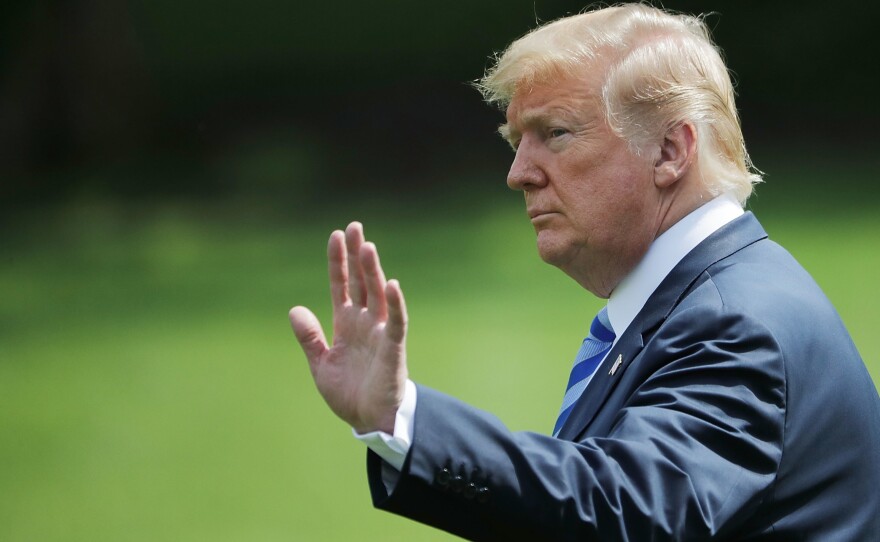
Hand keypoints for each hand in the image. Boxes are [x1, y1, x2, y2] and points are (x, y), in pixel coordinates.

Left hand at [289, 222, 407, 433]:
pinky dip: (395, 303)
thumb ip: (309, 337)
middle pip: (361, 281)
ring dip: (372, 271)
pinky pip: (396, 322)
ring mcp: (380, 332)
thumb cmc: (349, 393)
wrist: (369, 420)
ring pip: (377, 295)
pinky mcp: (393, 348)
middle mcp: (365, 322)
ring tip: (366, 246)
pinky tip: (391, 283)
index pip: (341, 285)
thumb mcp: (320, 364)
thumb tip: (294, 309)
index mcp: (346, 323)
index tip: (335, 235)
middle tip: (354, 226)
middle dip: (357, 255)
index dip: (338, 262)